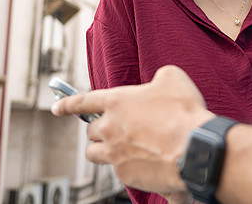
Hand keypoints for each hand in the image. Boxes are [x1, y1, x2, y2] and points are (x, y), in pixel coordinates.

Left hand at [51, 65, 213, 194]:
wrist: (196, 148)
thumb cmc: (185, 112)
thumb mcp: (172, 78)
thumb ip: (158, 77)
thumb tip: (158, 82)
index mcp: (117, 101)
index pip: (83, 101)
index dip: (68, 104)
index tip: (56, 108)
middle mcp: (110, 128)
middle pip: (91, 131)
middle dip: (100, 129)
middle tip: (116, 128)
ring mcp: (116, 154)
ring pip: (96, 154)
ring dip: (104, 150)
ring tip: (120, 148)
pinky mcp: (127, 175)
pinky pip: (120, 171)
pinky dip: (130, 167)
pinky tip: (149, 163)